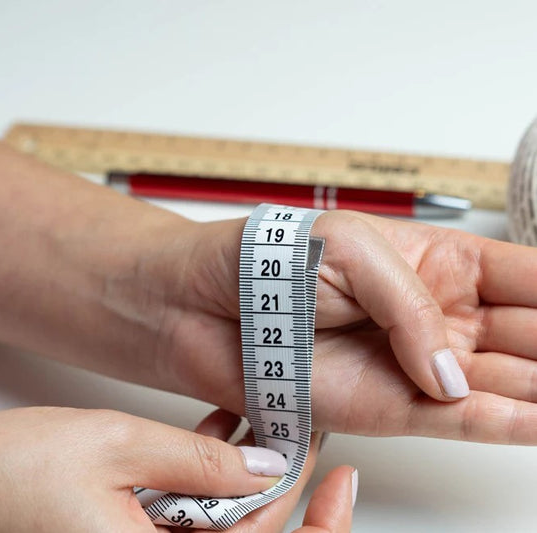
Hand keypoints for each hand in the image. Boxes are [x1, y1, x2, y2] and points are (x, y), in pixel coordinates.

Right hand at [0, 406, 353, 531]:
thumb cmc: (6, 473)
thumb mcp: (113, 447)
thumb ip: (197, 462)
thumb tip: (266, 469)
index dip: (317, 524)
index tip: (337, 477)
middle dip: (284, 485)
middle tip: (303, 429)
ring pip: (223, 528)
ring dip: (246, 478)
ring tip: (263, 423)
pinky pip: (189, 520)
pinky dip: (208, 481)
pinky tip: (216, 437)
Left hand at [138, 210, 536, 443]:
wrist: (203, 306)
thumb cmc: (266, 262)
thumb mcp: (353, 251)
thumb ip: (412, 307)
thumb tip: (452, 371)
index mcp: (434, 263)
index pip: (528, 278)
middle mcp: (434, 317)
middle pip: (531, 334)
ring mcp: (413, 365)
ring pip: (507, 383)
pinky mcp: (386, 406)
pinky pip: (461, 421)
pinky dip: (508, 424)